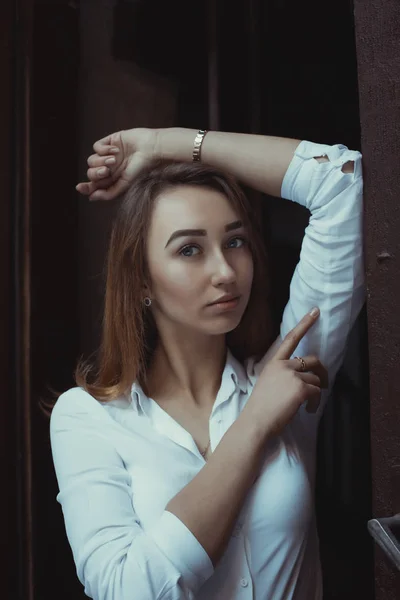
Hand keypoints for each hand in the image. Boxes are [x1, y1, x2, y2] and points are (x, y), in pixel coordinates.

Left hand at [76, 128, 158, 200]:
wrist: (151, 149)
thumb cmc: (141, 168)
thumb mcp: (125, 184)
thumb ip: (109, 193)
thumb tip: (91, 198)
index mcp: (113, 179)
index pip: (94, 185)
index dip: (86, 187)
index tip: (79, 187)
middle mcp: (109, 167)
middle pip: (91, 173)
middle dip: (96, 173)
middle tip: (106, 171)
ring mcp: (108, 154)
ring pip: (91, 160)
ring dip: (101, 161)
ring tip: (114, 160)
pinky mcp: (109, 141)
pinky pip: (96, 147)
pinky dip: (103, 149)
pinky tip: (115, 150)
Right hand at [243, 308, 327, 438]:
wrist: (255, 422)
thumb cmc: (259, 409)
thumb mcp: (266, 385)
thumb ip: (281, 377)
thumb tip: (300, 381)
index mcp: (273, 363)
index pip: (291, 338)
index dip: (305, 323)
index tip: (315, 311)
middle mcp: (284, 365)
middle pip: (313, 361)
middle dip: (322, 372)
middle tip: (323, 384)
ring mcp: (293, 375)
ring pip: (316, 380)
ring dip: (316, 394)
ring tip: (307, 406)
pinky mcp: (301, 388)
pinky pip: (317, 393)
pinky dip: (315, 404)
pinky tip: (307, 410)